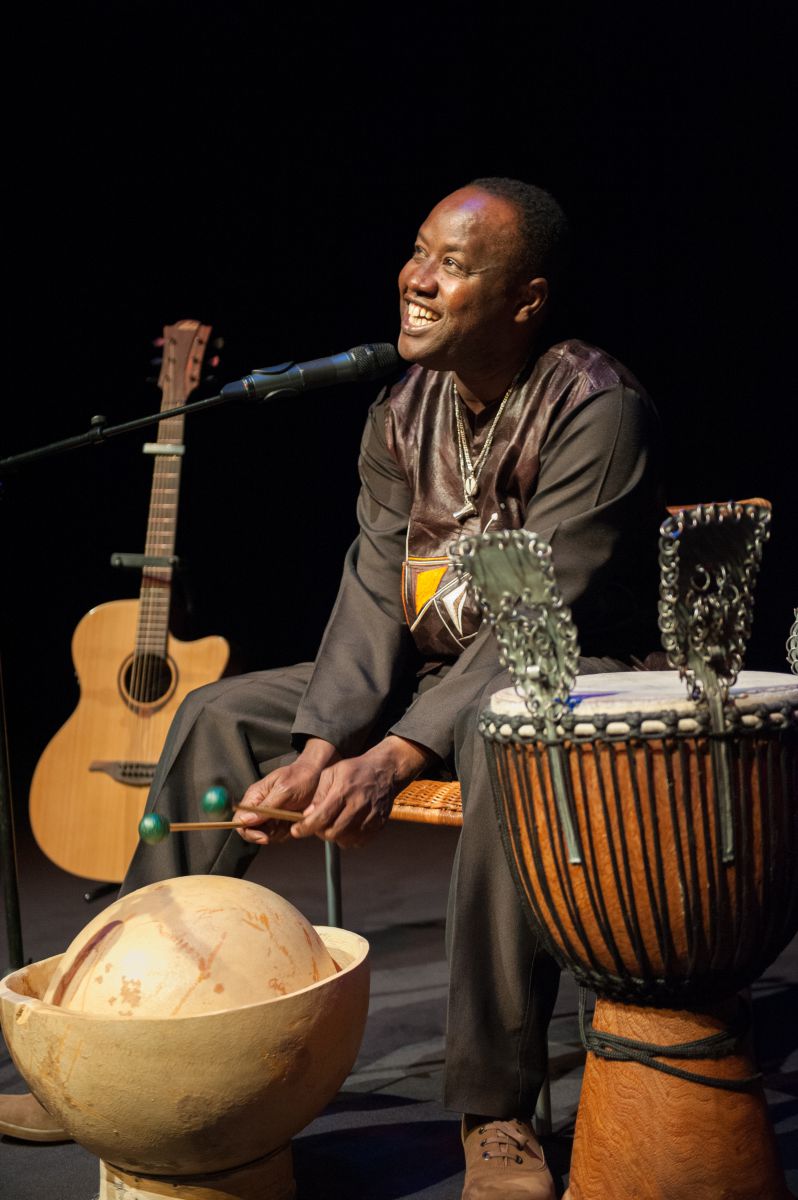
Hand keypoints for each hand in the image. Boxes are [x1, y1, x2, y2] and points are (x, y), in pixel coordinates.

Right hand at [235, 738, 338, 844]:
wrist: (316, 775)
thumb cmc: (299, 777)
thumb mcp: (283, 791)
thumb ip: (265, 807)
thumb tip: (245, 820)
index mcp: (254, 796)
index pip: (239, 819)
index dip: (248, 832)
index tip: (264, 837)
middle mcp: (258, 806)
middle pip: (251, 831)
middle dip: (266, 834)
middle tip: (282, 829)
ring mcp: (269, 814)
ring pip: (265, 835)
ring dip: (279, 833)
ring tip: (291, 821)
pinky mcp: (279, 820)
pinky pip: (278, 834)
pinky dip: (286, 832)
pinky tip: (294, 822)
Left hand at [290, 735, 433, 847]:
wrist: (385, 770)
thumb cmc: (355, 770)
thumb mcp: (331, 773)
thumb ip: (318, 794)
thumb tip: (307, 815)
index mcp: (344, 791)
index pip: (321, 817)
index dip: (305, 828)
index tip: (296, 831)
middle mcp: (358, 805)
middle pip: (333, 832)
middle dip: (320, 832)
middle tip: (318, 825)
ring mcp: (370, 816)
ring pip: (345, 840)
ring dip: (335, 836)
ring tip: (333, 824)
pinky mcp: (379, 824)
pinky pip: (359, 842)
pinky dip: (349, 839)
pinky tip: (347, 827)